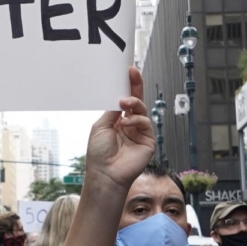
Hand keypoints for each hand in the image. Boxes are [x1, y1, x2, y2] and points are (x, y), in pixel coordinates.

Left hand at [84, 67, 155, 192]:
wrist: (105, 173)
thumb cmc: (99, 153)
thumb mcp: (101, 126)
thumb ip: (112, 111)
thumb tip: (120, 97)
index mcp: (117, 121)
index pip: (124, 100)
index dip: (126, 87)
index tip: (126, 72)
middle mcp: (129, 125)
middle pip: (136, 101)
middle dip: (135, 86)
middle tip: (133, 73)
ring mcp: (139, 132)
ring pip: (142, 110)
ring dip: (134, 103)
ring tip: (124, 103)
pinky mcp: (148, 141)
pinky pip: (145, 123)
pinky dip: (136, 120)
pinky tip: (125, 123)